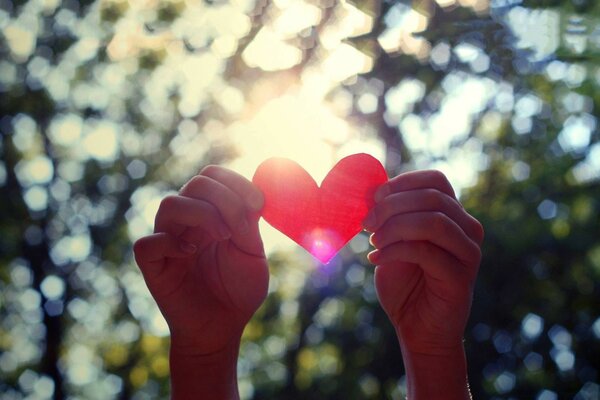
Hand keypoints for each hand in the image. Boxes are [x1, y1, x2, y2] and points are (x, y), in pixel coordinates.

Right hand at [133, 166, 267, 398]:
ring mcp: (168, 241)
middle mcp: (187, 222)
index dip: (235, 182)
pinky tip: (190, 253)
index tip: (258, 205)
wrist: (224, 328)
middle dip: (223, 198)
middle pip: (195, 183)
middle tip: (237, 228)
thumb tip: (252, 192)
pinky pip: (148, 243)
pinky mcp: (152, 265)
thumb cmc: (239, 290)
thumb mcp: (252, 253)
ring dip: (201, 214)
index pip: (214, 176)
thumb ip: (248, 222)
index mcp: (211, 213)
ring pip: (170, 204)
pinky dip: (170, 243)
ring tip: (222, 237)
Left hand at [363, 170, 482, 398]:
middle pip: (432, 198)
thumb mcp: (391, 241)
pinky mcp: (461, 277)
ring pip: (434, 222)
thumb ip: (389, 216)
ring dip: (395, 228)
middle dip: (391, 206)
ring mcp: (469, 253)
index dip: (403, 183)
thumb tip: (371, 190)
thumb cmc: (403, 282)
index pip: (436, 180)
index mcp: (452, 215)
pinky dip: (395, 251)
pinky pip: (427, 252)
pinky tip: (375, 260)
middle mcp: (468, 229)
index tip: (374, 198)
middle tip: (366, 224)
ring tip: (373, 242)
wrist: (416, 328)